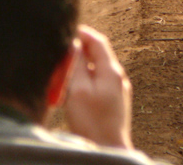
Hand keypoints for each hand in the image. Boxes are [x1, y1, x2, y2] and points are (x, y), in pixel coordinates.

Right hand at [63, 27, 132, 149]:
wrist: (108, 151)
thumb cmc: (92, 123)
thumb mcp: (78, 90)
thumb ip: (76, 65)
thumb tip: (74, 45)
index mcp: (112, 71)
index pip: (98, 42)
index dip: (83, 34)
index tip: (69, 31)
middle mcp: (118, 78)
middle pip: (99, 56)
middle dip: (80, 52)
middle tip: (63, 53)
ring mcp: (119, 92)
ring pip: (98, 72)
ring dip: (82, 69)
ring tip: (65, 74)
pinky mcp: (115, 105)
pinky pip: (99, 86)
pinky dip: (86, 82)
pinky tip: (74, 93)